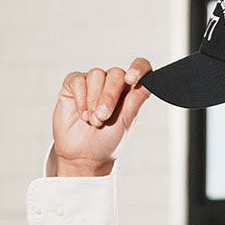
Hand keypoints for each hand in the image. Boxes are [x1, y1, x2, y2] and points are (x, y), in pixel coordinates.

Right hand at [50, 58, 152, 173]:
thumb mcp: (125, 123)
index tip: (132, 80)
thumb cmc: (106, 142)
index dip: (138, 68)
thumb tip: (149, 84)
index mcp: (128, 91)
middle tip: (103, 118)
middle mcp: (111, 83)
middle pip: (116, 74)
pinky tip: (82, 114)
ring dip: (93, 100)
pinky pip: (78, 81)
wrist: (83, 156)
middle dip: (109, 96)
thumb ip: (135, 101)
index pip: (139, 68)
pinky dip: (81, 99)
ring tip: (93, 120)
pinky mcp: (74, 85)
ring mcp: (92, 83)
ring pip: (96, 75)